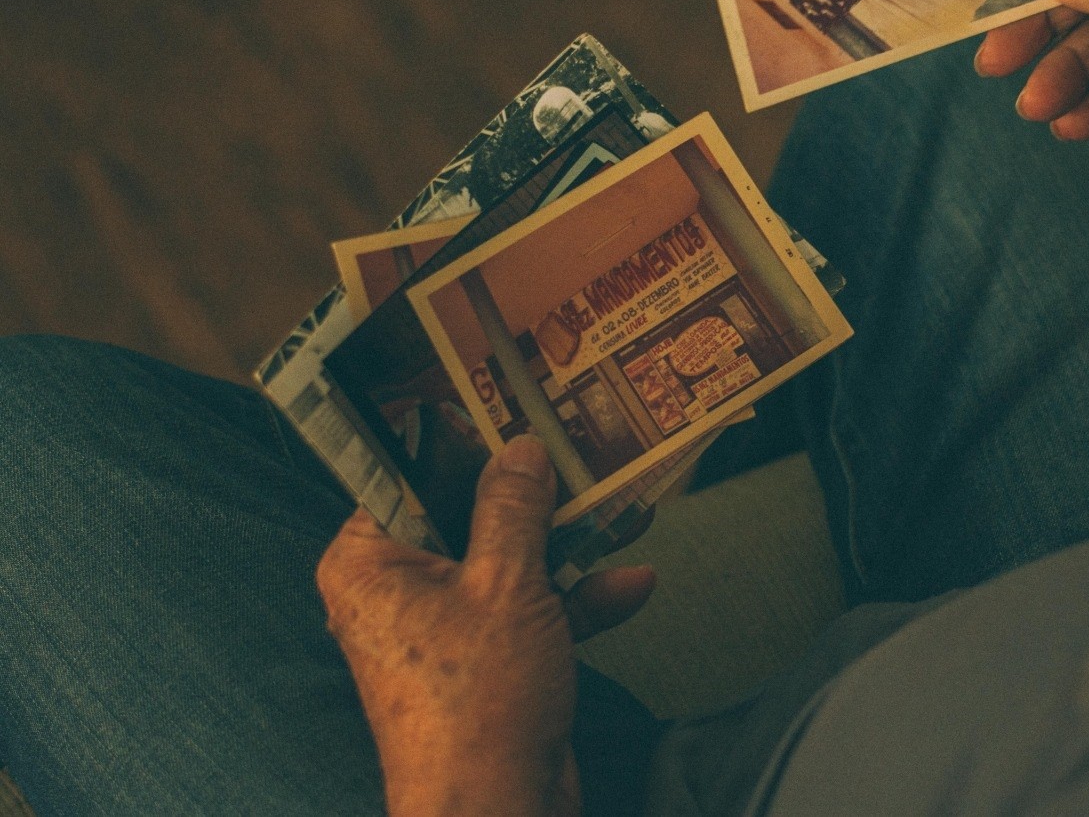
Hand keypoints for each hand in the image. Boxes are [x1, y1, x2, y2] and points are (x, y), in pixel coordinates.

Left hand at [316, 436, 655, 816]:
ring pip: (507, 563)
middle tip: (573, 447)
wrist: (498, 811)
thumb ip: (514, 508)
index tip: (499, 403)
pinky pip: (530, 612)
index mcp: (369, 565)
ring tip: (619, 504)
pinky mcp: (485, 664)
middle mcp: (396, 593)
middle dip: (531, 495)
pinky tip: (629, 582)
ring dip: (567, 544)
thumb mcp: (506, 583)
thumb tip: (520, 452)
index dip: (455, 440)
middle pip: (465, 517)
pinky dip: (576, 599)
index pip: (404, 477)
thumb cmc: (475, 708)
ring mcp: (443, 631)